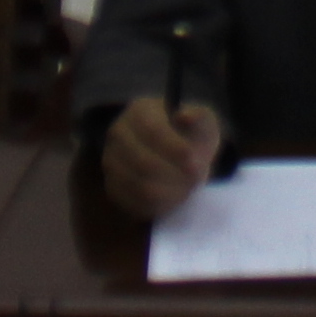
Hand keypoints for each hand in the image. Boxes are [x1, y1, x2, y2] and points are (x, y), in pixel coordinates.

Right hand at [102, 95, 226, 220]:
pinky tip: (176, 198)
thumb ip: (200, 117)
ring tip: (189, 189)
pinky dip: (160, 205)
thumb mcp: (203, 120)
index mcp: (140, 110)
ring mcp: (112, 162)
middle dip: (175, 175)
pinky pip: (136, 204)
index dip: (175, 149)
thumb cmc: (190, 135)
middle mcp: (119, 134)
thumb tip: (185, 116)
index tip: (196, 163)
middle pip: (143, 162)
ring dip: (170, 192)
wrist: (174, 154)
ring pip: (140, 187)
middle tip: (197, 180)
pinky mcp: (114, 188)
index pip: (152, 131)